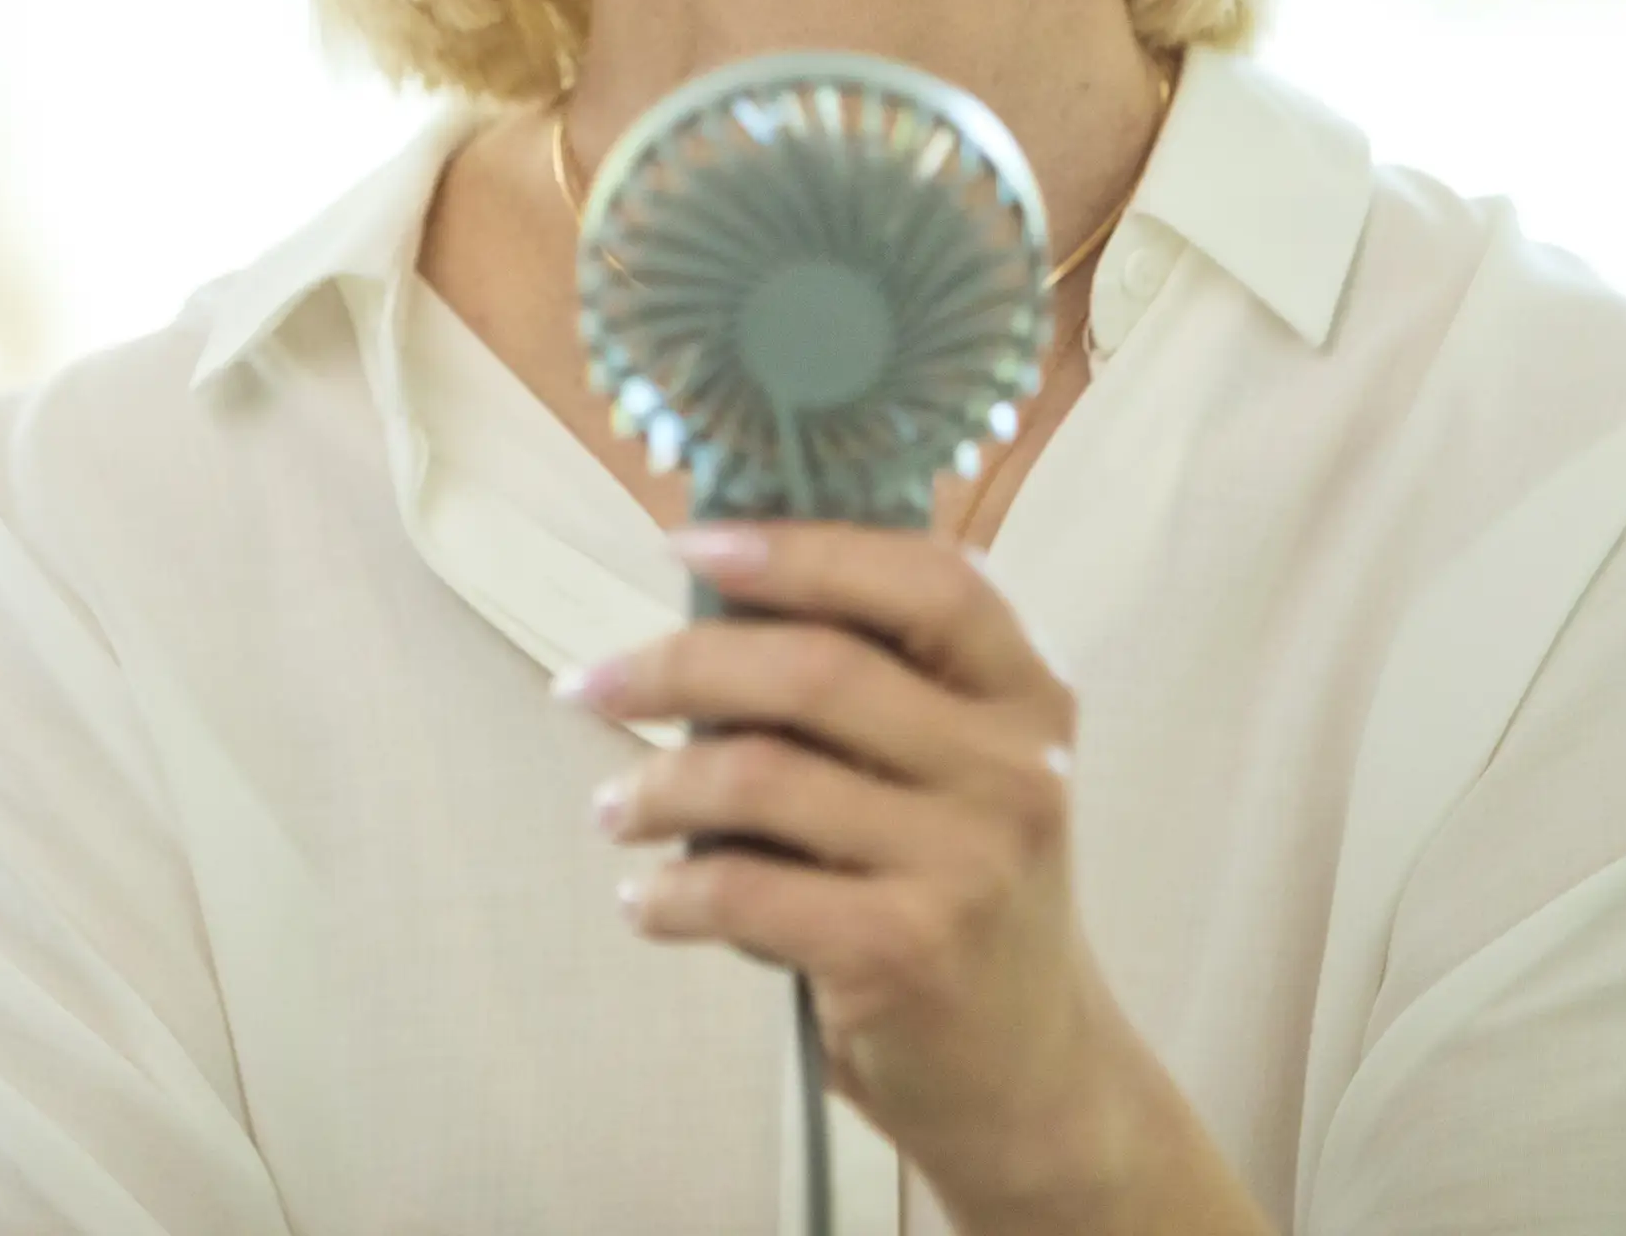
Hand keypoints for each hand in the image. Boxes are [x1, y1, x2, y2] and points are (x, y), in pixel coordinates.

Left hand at [555, 523, 1258, 1235]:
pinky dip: (671, 890)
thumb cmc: (964, 902)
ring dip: (654, 784)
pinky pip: (744, 888)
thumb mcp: (961, 778)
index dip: (801, 549)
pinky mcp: (907, 950)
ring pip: (761, 774)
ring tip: (615, 811)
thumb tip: (707, 609)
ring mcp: (969, 860)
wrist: (1034, 1080)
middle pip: (814, 668)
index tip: (690, 544)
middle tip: (591, 684)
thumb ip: (878, 692)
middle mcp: (1016, 767)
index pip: (925, 580)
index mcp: (1028, 695)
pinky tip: (649, 900)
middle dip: (677, 664)